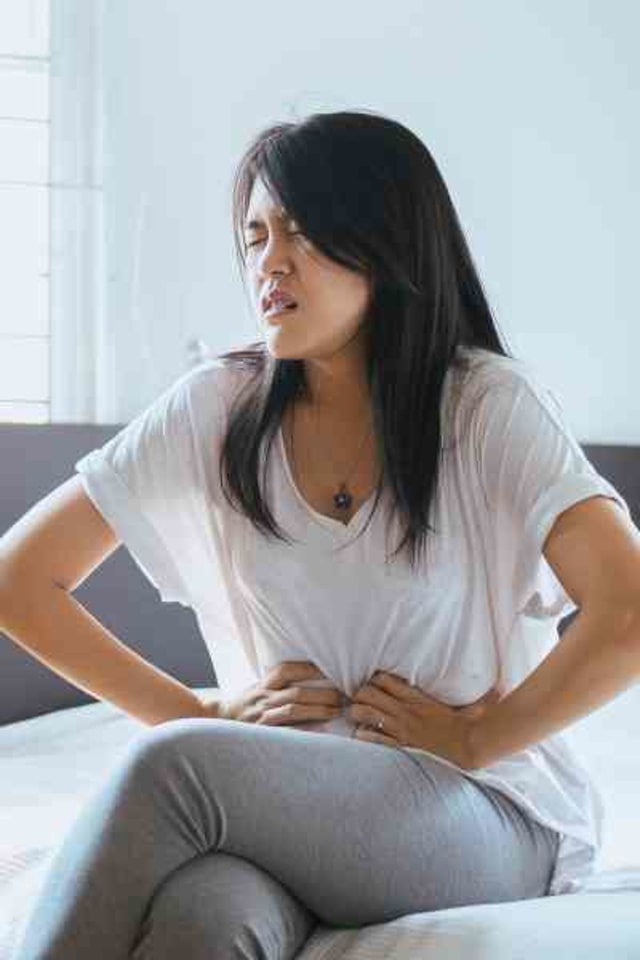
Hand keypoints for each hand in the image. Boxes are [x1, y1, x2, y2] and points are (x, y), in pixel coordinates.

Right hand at [211, 661, 343, 726]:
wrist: (220, 721)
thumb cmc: (249, 703)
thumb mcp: (261, 686)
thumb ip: (282, 681)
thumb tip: (316, 674)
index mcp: (264, 683)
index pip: (287, 670)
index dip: (308, 668)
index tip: (330, 669)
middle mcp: (263, 697)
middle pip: (296, 691)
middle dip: (322, 693)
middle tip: (343, 694)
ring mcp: (263, 716)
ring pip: (293, 710)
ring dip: (318, 710)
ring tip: (337, 710)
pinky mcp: (264, 733)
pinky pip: (287, 731)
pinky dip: (305, 729)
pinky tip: (322, 729)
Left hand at [350, 671, 501, 769]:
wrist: (469, 749)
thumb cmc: (470, 727)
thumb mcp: (474, 705)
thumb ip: (484, 695)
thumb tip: (502, 687)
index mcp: (417, 697)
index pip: (385, 679)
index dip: (375, 679)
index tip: (374, 683)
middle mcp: (405, 711)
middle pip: (368, 693)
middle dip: (359, 695)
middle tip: (360, 699)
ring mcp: (400, 729)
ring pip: (364, 713)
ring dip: (357, 713)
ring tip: (357, 715)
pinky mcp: (400, 746)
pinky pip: (372, 738)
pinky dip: (363, 736)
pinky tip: (362, 736)